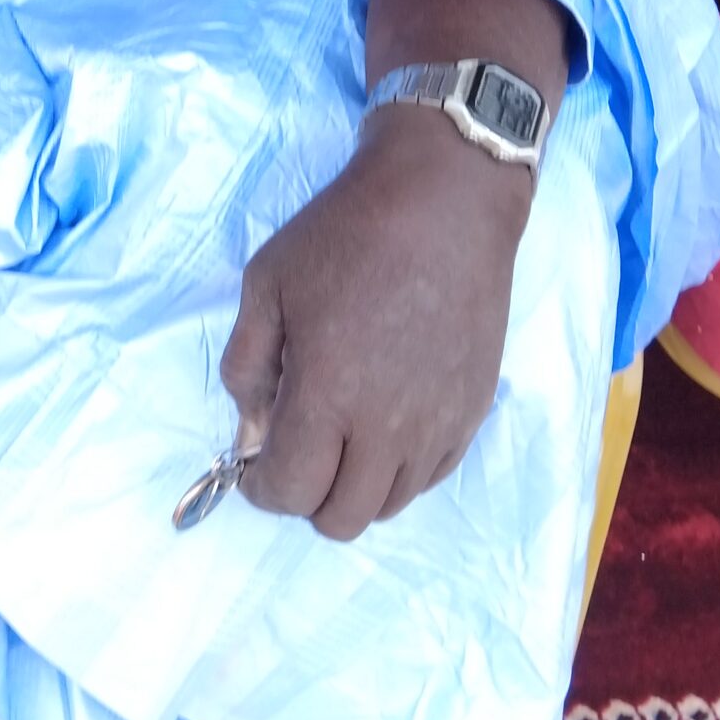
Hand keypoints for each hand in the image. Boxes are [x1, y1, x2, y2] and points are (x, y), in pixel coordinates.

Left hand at [221, 105, 527, 540]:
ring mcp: (438, 424)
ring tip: (339, 435)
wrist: (444, 201)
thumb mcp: (267, 283)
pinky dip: (397, 469)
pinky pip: (430, 477)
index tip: (253, 466)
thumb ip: (246, 365)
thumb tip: (250, 429)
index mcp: (328, 393)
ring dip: (354, 486)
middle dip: (306, 498)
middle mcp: (387, 426)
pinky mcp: (473, 411)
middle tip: (295, 453)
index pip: (289, 490)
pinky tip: (382, 423)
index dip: (261, 489)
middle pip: (342, 518)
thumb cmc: (346, 234)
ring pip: (389, 506)